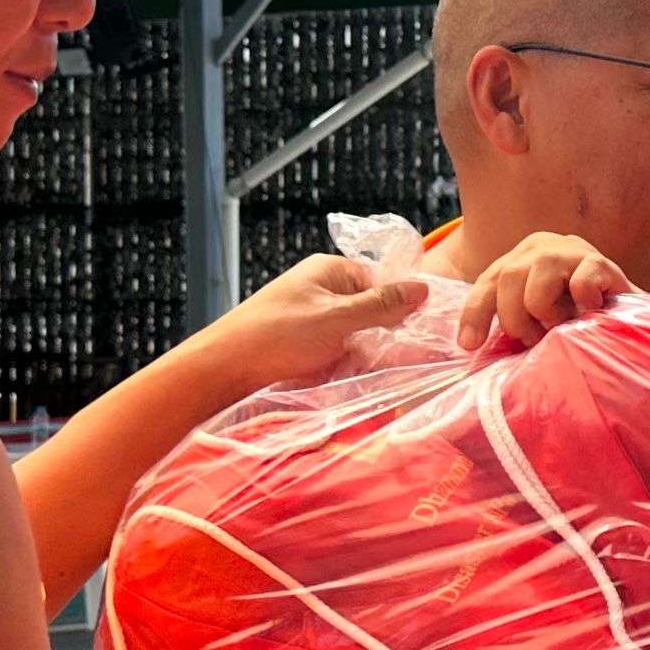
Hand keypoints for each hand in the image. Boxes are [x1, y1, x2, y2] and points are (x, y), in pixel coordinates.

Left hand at [200, 253, 427, 393]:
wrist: (225, 368)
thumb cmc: (278, 335)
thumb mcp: (338, 318)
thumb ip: (382, 305)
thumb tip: (424, 289)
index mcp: (330, 271)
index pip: (382, 283)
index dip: (397, 308)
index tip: (410, 336)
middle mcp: (322, 289)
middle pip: (371, 311)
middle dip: (379, 337)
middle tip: (383, 359)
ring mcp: (313, 317)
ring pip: (356, 336)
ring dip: (360, 356)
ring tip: (356, 370)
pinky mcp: (304, 343)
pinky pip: (338, 352)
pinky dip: (342, 366)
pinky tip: (341, 378)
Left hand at [459, 232, 633, 350]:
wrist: (629, 325)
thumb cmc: (576, 327)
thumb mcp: (536, 323)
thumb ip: (513, 324)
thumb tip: (474, 347)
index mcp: (522, 259)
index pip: (489, 281)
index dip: (476, 313)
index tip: (469, 345)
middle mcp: (544, 247)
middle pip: (507, 276)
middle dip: (515, 318)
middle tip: (534, 339)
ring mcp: (574, 251)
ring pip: (537, 275)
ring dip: (545, 311)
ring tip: (561, 326)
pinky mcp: (602, 263)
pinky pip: (580, 281)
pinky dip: (580, 302)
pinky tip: (589, 314)